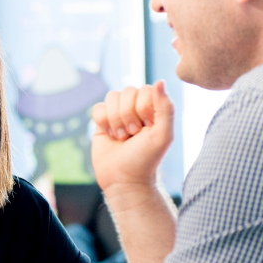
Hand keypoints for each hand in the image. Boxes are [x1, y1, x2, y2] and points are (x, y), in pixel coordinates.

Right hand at [91, 81, 173, 196]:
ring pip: (111, 97)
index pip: (144, 90)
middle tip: (133, 135)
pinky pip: (97, 108)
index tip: (146, 128)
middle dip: (128, 116)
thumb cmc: (146, 160)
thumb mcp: (163, 135)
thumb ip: (166, 108)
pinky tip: (109, 136)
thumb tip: (159, 81)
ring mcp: (118, 114)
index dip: (143, 109)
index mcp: (154, 108)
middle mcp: (136, 108)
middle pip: (126, 92)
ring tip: (121, 137)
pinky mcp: (101, 122)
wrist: (124, 180)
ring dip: (115, 119)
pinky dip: (102, 122)